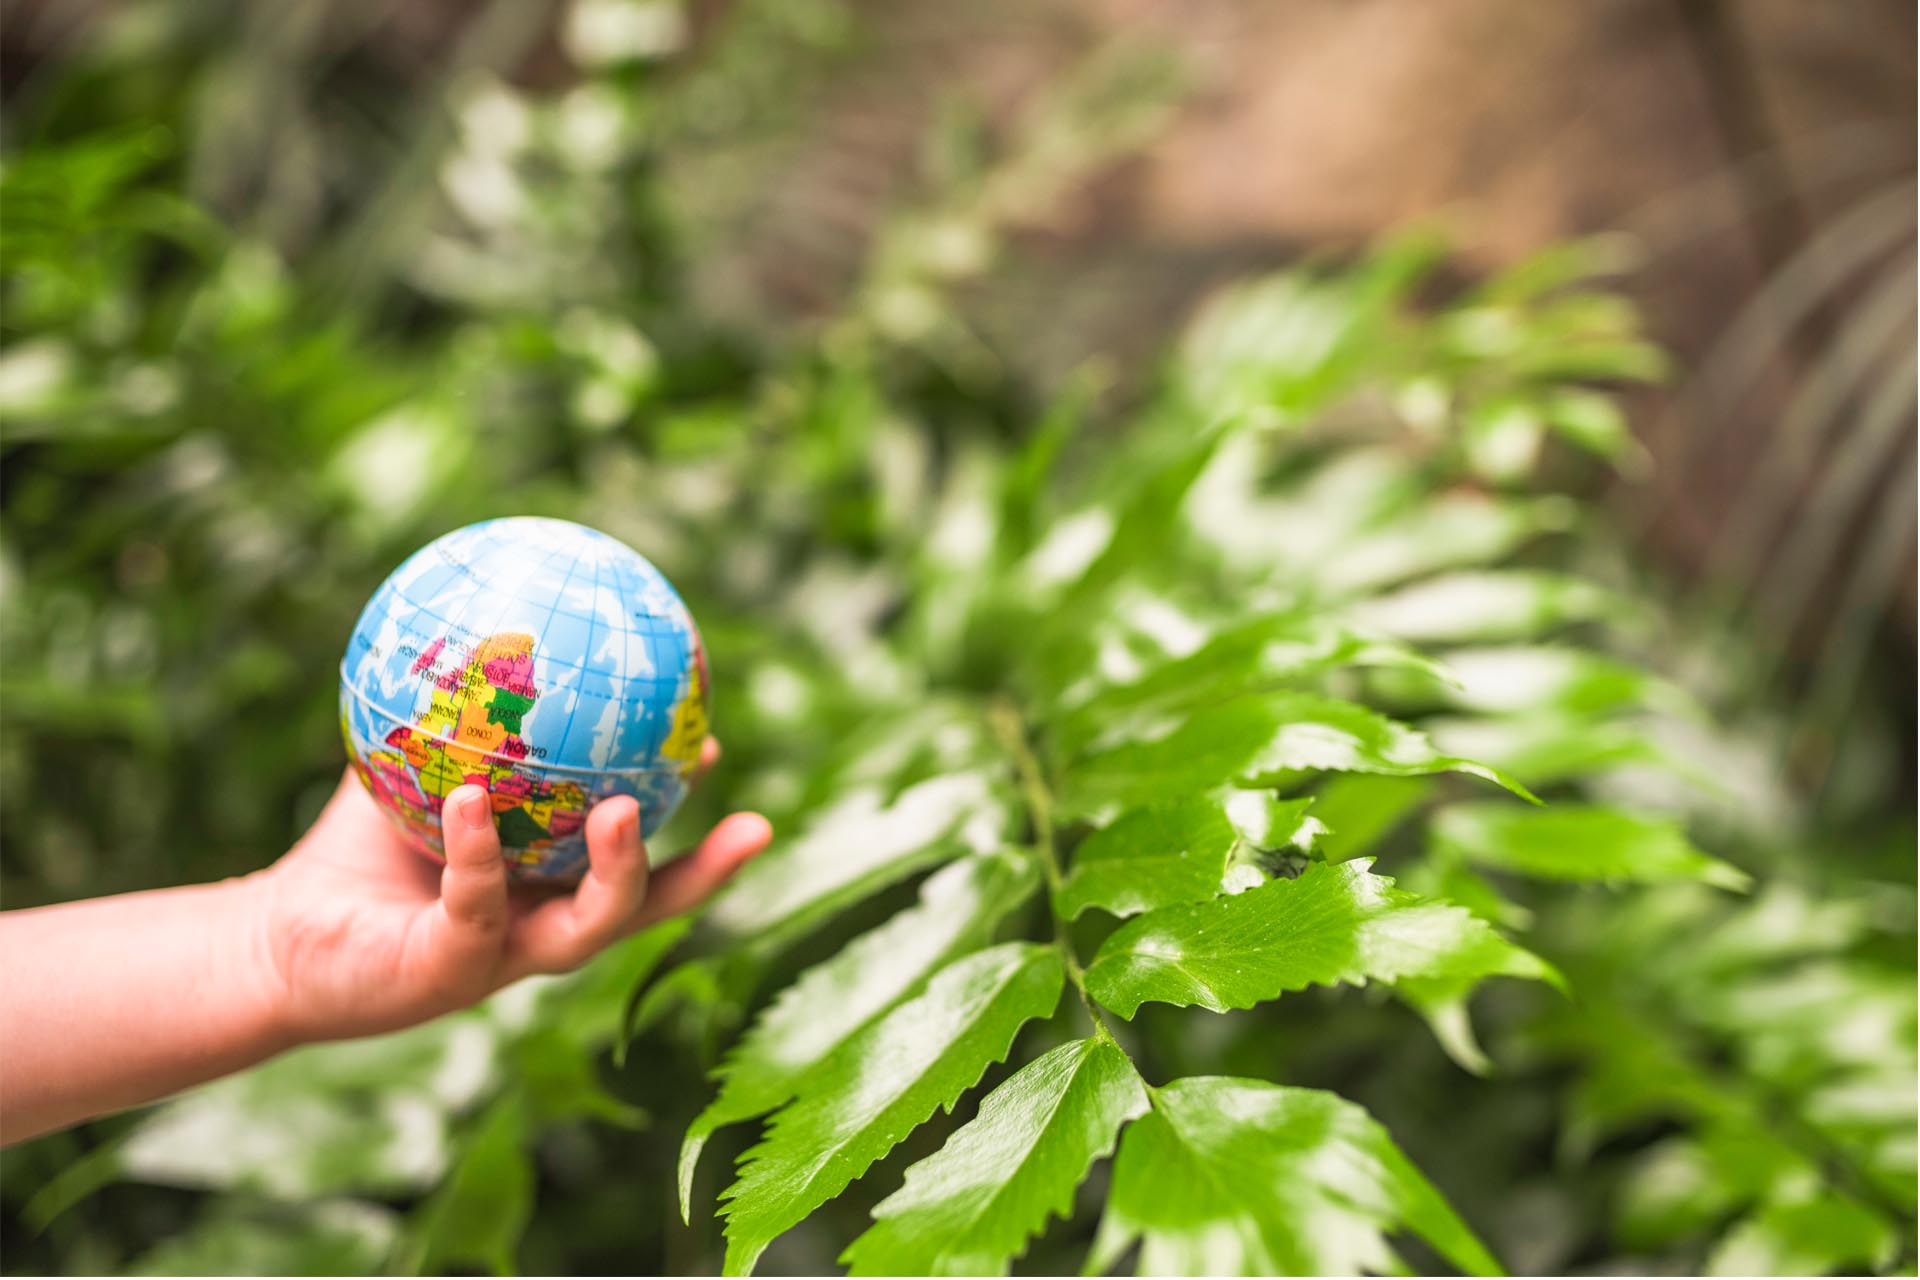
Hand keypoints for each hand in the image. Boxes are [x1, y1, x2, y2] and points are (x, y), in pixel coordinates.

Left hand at [249, 738, 770, 1045]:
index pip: (647, 865)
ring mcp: (499, 960)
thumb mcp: (415, 774)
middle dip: (705, 874)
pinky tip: (476, 799)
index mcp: (551, 892)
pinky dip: (477, 853)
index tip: (725, 752)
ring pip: (585, 930)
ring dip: (618, 873)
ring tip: (626, 808)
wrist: (274, 940)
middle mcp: (540, 932)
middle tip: (752, 822)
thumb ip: (460, 721)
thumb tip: (496, 625)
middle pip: (646, 910)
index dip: (700, 825)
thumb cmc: (356, 852)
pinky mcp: (442, 975)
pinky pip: (472, 907)